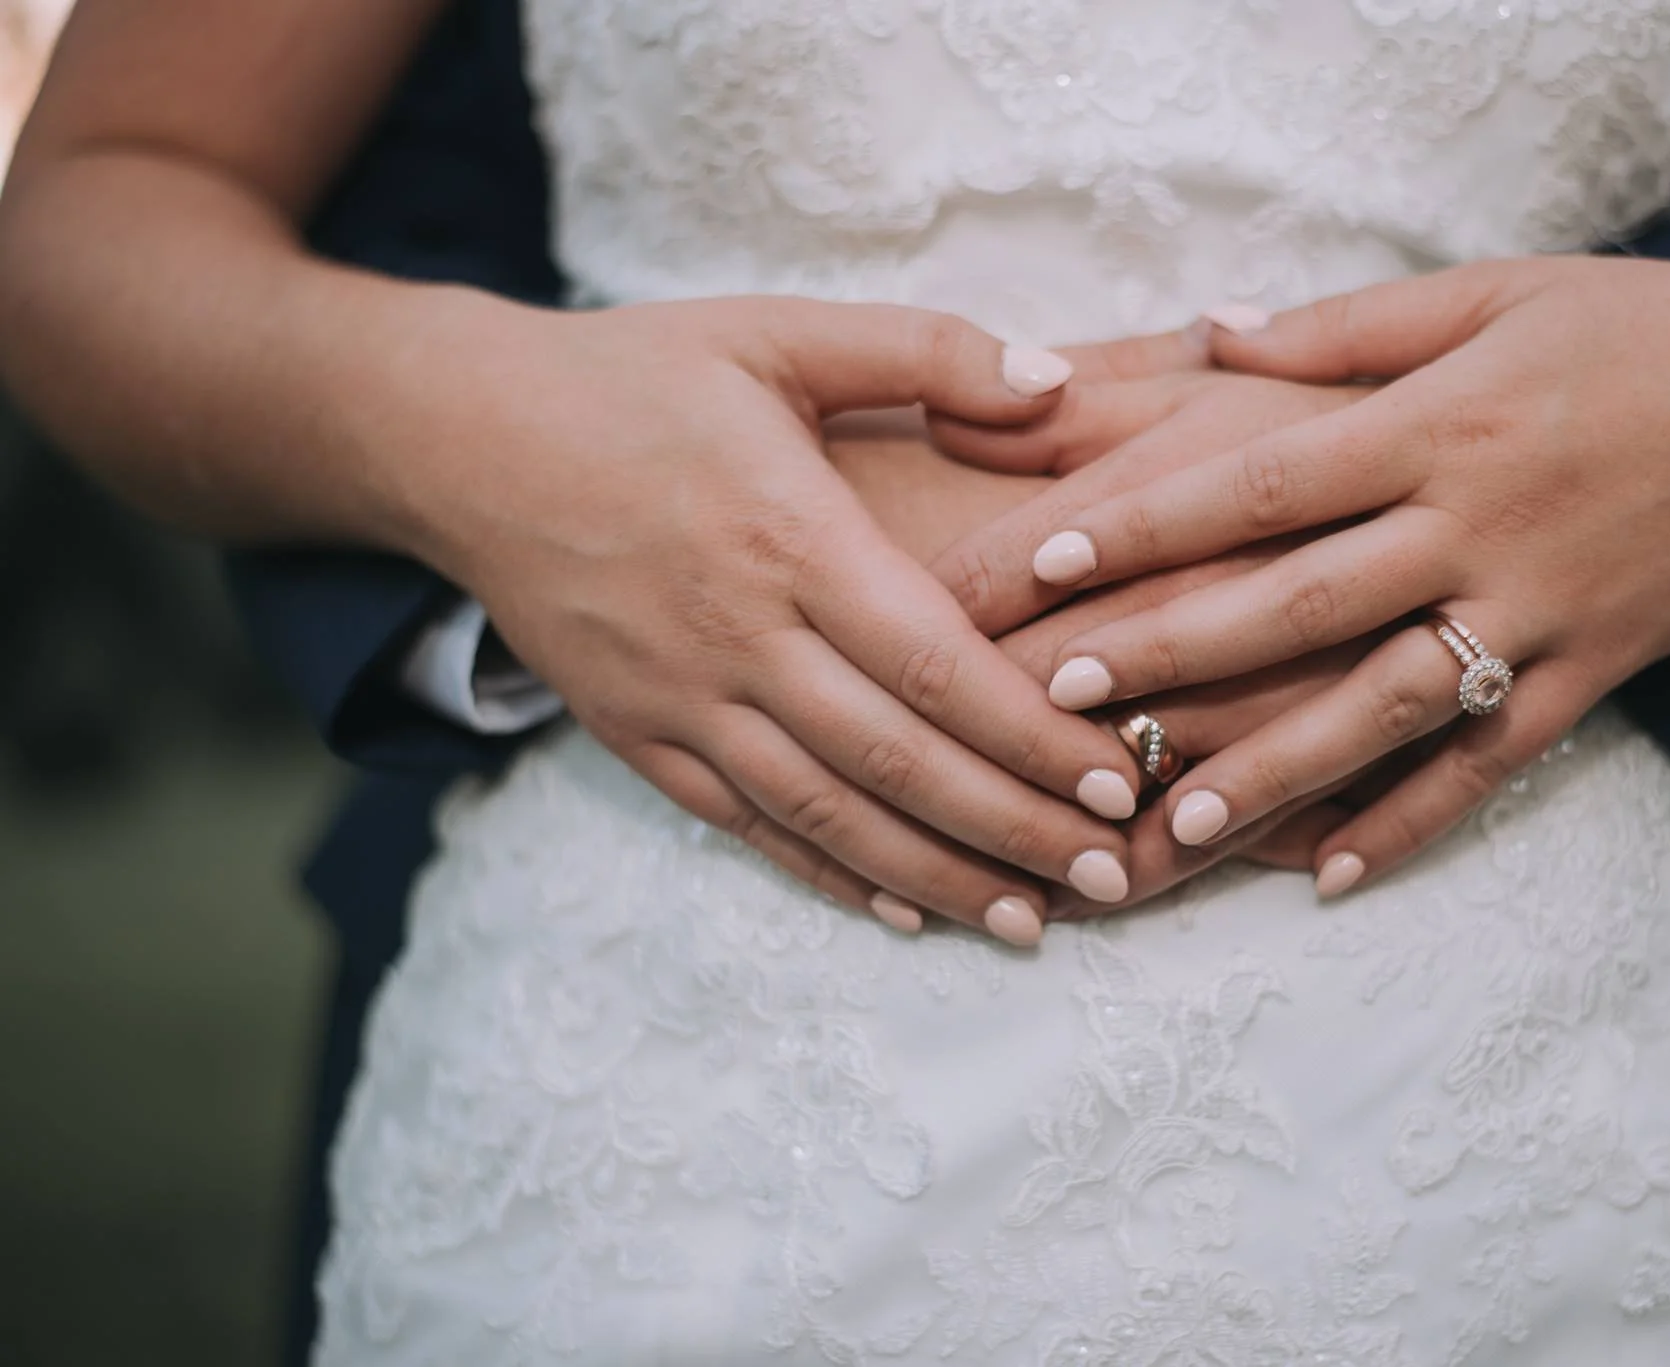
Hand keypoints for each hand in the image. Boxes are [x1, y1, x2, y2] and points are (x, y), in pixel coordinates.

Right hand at [413, 296, 1149, 942]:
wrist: (461, 439)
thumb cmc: (636, 378)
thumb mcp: (777, 332)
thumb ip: (924, 350)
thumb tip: (1059, 381)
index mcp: (790, 536)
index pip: (937, 664)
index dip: (1035, 735)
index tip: (1123, 777)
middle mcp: (739, 636)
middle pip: (899, 760)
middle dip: (1015, 828)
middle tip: (1116, 876)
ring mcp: (682, 699)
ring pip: (829, 814)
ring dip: (937, 877)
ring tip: (1035, 921)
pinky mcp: (639, 736)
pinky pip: (747, 825)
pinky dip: (828, 876)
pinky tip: (904, 914)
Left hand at [1007, 258, 1669, 890]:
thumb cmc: (1639, 330)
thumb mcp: (1492, 292)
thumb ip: (1345, 327)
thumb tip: (1207, 331)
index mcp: (1435, 422)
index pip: (1260, 485)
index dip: (1146, 527)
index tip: (1040, 567)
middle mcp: (1476, 524)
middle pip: (1299, 603)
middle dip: (1173, 655)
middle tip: (1056, 705)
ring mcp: (1537, 611)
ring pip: (1386, 705)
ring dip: (1279, 772)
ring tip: (1177, 827)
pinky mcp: (1594, 674)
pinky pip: (1492, 764)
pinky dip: (1415, 823)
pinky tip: (1333, 881)